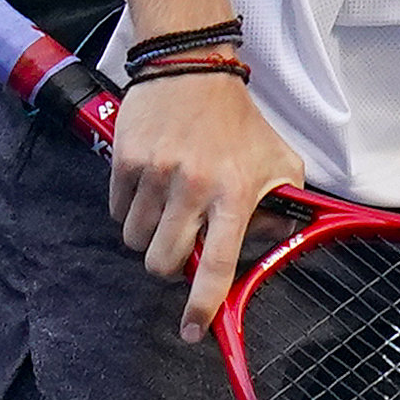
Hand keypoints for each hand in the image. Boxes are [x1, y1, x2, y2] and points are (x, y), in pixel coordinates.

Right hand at [109, 74, 305, 341]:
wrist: (191, 68)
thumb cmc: (238, 123)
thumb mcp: (280, 163)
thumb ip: (282, 210)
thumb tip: (274, 249)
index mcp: (235, 192)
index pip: (215, 263)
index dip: (202, 305)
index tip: (191, 331)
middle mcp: (194, 187)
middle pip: (164, 262)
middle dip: (169, 266)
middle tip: (180, 245)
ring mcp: (155, 174)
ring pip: (136, 241)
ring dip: (149, 237)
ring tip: (167, 209)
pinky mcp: (124, 162)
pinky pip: (117, 213)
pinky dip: (130, 211)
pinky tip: (149, 187)